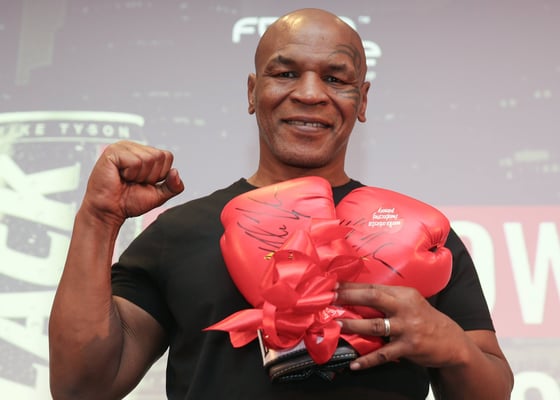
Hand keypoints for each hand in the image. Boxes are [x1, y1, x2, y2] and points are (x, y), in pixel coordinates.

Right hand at [82, 140, 183, 225]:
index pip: (167, 156)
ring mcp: (122, 147)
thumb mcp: (158, 195)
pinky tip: (120, 176)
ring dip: (139, 176)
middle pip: (159, 156)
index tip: (144, 182)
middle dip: (150, 176)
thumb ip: (172, 186)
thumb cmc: (128, 202)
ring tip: (126, 179)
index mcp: (144, 153)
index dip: (159, 174)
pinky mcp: (113, 152)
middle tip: (133, 182)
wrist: (108, 211)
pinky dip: (130, 174)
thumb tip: (176, 172)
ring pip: (148, 159)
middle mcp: (133, 147)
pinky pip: (135, 162)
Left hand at [334, 282, 468, 369]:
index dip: (351, 286)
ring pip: (374, 325)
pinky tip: (354, 364)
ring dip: (352, 325)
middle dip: (348, 298)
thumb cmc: (424, 320)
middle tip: (329, 299)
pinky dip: (367, 360)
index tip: (332, 286)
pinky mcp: (409, 347)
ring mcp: (407, 328)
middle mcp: (405, 307)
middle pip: (372, 298)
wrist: (451, 342)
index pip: (373, 287)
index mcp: (403, 294)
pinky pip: (383, 354)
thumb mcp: (410, 303)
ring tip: (335, 326)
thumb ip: (388, 299)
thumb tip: (356, 296)